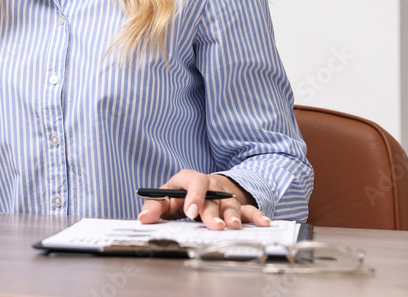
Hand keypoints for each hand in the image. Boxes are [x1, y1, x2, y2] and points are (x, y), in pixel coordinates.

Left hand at [137, 169, 269, 230]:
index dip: (193, 196)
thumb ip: (155, 207)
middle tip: (214, 226)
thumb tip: (143, 219)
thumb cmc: (181, 196)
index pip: (192, 182)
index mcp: (190, 180)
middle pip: (213, 197)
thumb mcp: (166, 197)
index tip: (190, 212)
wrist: (201, 190)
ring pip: (230, 204)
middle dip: (213, 212)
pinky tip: (264, 223)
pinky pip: (248, 209)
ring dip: (232, 216)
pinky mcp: (237, 205)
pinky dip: (256, 216)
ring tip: (233, 228)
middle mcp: (210, 185)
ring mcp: (225, 195)